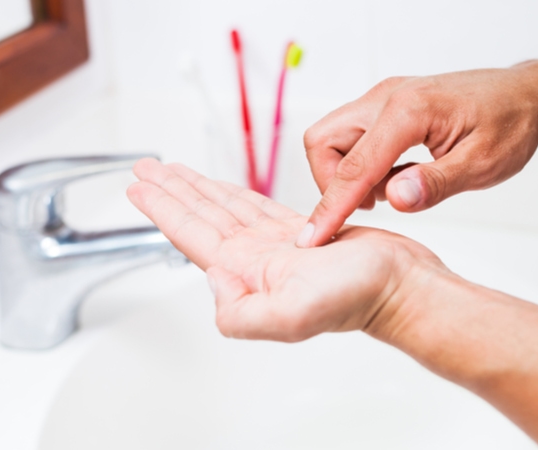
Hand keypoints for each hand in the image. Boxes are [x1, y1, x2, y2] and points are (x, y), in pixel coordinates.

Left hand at [127, 159, 448, 341]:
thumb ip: (239, 311)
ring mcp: (276, 246)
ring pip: (226, 208)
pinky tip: (223, 188)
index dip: (161, 209)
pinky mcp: (301, 232)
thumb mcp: (292, 316)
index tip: (137, 187)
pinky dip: (235, 193)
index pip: (190, 234)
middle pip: (201, 216)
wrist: (400, 288)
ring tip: (174, 172)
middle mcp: (255, 259)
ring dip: (198, 188)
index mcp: (246, 272)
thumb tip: (210, 278)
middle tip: (146, 169)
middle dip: (171, 191)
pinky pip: (257, 206)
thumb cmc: (359, 299)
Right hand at [299, 69, 537, 246]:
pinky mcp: (384, 107)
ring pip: (331, 138)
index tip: (312, 239)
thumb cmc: (508, 125)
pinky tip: (397, 176)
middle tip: (371, 206)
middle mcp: (386, 97)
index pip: (354, 166)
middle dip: (330, 182)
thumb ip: (436, 183)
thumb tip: (395, 200)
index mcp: (409, 110)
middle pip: (323, 141)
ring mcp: (382, 99)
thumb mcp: (483, 164)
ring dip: (347, 174)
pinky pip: (351, 137)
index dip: (330, 207)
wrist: (523, 95)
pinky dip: (360, 164)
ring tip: (394, 189)